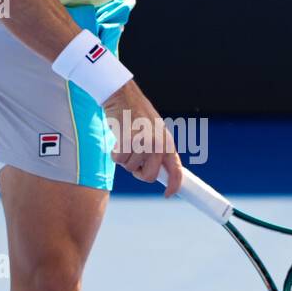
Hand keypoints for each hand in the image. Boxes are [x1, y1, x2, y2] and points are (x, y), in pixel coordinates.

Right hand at [103, 80, 182, 196]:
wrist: (123, 96)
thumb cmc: (136, 115)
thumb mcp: (154, 132)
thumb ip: (157, 151)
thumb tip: (157, 173)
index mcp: (167, 143)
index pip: (176, 170)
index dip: (174, 185)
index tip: (168, 195)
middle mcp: (158, 144)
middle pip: (150, 177)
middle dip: (139, 172)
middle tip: (133, 159)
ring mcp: (144, 143)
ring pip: (131, 168)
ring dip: (124, 158)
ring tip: (125, 140)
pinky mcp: (128, 141)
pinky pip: (119, 160)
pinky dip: (115, 153)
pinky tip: (118, 139)